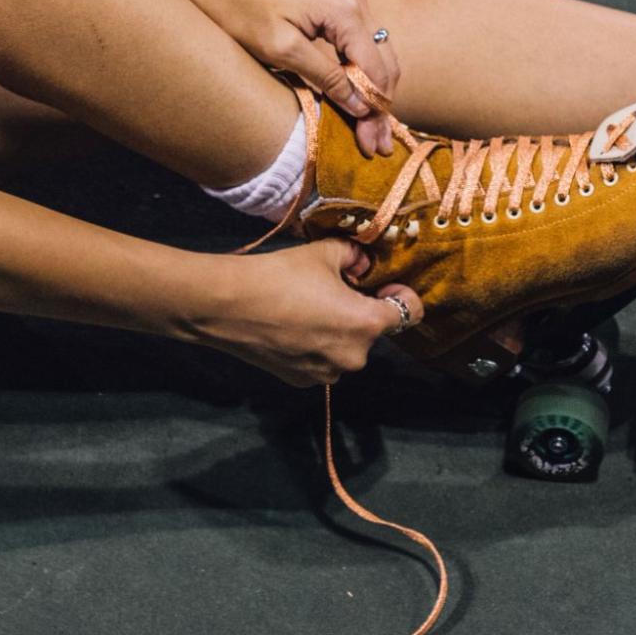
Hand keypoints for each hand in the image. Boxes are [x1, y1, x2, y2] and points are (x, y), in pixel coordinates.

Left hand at [184, 0, 402, 155]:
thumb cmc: (243, 12)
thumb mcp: (282, 51)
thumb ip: (325, 77)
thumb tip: (360, 105)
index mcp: (345, 11)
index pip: (375, 70)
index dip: (376, 110)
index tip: (372, 144)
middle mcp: (357, 1)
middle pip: (384, 63)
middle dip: (381, 106)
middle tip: (377, 145)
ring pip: (379, 55)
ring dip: (376, 92)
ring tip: (372, 128)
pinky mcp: (342, 3)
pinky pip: (364, 44)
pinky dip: (365, 73)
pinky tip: (361, 98)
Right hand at [193, 238, 422, 386]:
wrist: (226, 306)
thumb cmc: (280, 275)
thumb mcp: (325, 253)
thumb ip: (355, 255)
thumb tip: (363, 262)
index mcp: (367, 325)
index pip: (409, 313)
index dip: (400, 294)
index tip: (382, 283)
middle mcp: (353, 357)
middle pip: (373, 330)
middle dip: (360, 310)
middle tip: (335, 288)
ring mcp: (326, 374)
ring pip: (346, 347)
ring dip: (338, 330)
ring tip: (309, 306)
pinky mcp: (300, 381)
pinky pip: (322, 360)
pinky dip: (316, 345)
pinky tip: (293, 325)